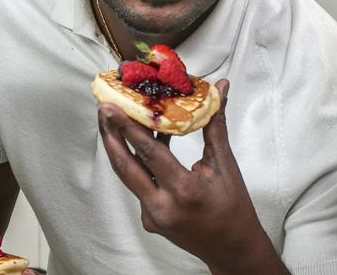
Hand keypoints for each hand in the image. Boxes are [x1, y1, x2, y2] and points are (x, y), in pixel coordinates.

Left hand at [98, 80, 287, 274]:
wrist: (232, 249)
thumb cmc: (233, 206)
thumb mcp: (225, 164)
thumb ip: (215, 124)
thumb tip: (220, 87)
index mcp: (184, 190)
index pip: (149, 153)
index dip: (128, 127)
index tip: (110, 107)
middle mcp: (162, 206)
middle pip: (125, 166)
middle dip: (110, 135)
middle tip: (102, 108)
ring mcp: (151, 215)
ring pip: (127, 175)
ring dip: (118, 146)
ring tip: (111, 120)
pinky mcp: (147, 219)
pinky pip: (137, 185)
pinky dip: (136, 162)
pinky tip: (136, 141)